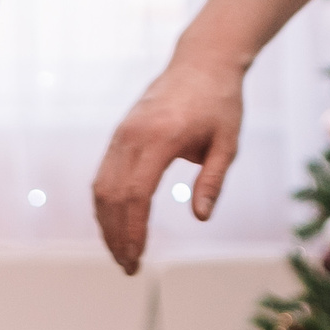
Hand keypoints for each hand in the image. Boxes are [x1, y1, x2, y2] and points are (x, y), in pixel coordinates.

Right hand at [91, 51, 245, 273]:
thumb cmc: (220, 102)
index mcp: (160, 138)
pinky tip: (114, 225)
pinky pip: (103, 176)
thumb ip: (212, 181)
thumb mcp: (228, 143)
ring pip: (101, 189)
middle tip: (128, 267)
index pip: (136, 195)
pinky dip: (105, 205)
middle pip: (112, 197)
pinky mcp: (118, 136)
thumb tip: (201, 217)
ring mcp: (121, 135)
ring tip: (119, 252)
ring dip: (106, 224)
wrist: (202, 62)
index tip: (137, 258)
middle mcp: (132, 137)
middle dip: (116, 236)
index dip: (132, 231)